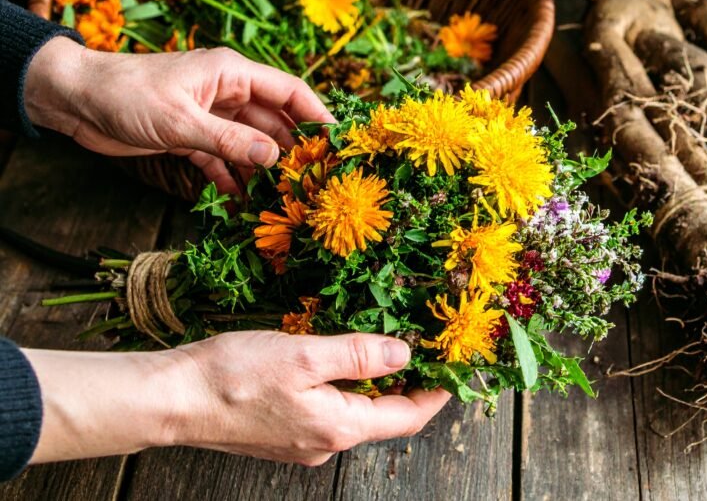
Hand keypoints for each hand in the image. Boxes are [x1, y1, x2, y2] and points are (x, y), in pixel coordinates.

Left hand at [23, 39, 333, 193]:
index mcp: (232, 73)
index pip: (289, 91)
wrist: (74, 98)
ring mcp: (209, 114)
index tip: (339, 142)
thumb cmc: (126, 95)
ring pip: (250, 143)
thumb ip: (229, 141)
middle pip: (274, 121)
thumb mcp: (181, 121)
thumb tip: (274, 158)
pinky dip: (232, 178)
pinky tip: (241, 203)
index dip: (317, 115)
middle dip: (293, 150)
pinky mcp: (190, 135)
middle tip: (313, 181)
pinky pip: (222, 158)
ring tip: (282, 199)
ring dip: (263, 169)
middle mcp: (227, 92)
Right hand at [26, 332, 450, 464]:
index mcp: (338, 427)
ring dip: (374, 383)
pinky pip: (327, 410)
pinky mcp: (280, 431)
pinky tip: (339, 359)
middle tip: (426, 349)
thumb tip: (404, 353)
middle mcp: (324, 443)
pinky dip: (344, 386)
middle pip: (382, 416)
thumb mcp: (305, 354)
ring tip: (388, 346)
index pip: (405, 417)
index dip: (435, 393)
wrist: (171, 399)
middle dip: (408, 386)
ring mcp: (301, 441)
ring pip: (354, 411)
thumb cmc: (234, 375)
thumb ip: (358, 354)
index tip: (454, 370)